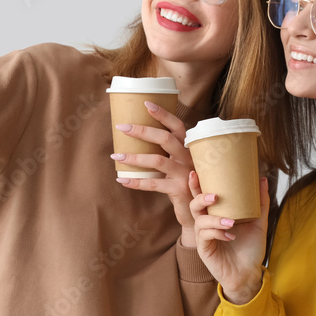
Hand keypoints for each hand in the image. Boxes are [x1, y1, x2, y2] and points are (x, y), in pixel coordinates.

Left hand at [113, 101, 195, 230]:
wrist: (199, 212)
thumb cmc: (185, 183)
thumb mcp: (180, 164)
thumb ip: (168, 152)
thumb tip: (140, 137)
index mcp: (188, 148)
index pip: (177, 125)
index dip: (163, 114)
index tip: (146, 104)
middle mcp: (189, 157)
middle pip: (165, 138)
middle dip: (142, 131)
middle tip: (122, 127)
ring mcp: (185, 173)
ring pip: (157, 160)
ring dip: (134, 158)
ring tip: (116, 156)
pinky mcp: (180, 189)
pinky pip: (154, 184)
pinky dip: (136, 182)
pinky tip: (122, 180)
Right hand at [188, 171, 268, 304]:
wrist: (249, 273)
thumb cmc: (250, 249)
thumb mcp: (258, 223)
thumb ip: (260, 203)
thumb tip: (262, 179)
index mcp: (215, 215)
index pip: (202, 197)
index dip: (196, 185)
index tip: (196, 172)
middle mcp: (206, 224)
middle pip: (193, 206)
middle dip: (200, 198)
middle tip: (215, 196)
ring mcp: (204, 237)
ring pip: (199, 221)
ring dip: (214, 219)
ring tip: (231, 221)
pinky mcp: (204, 249)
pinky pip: (205, 236)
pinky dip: (217, 233)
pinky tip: (230, 235)